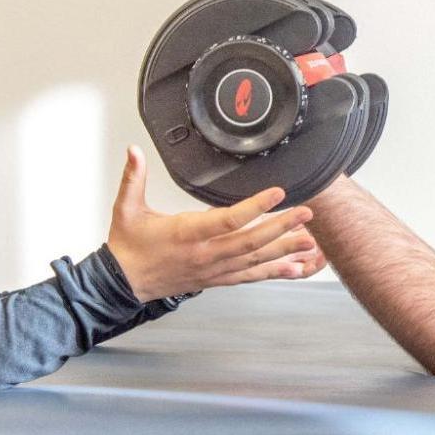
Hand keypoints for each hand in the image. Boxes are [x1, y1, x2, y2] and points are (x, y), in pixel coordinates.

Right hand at [107, 146, 326, 300]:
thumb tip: (133, 150)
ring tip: (311, 241)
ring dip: (285, 250)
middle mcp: (205, 255)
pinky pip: (250, 276)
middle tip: (306, 214)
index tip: (277, 193)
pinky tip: (295, 268)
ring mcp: (213, 269)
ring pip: (255, 260)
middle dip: (282, 227)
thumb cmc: (128, 247)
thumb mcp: (126, 208)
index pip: (226, 220)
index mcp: (185, 234)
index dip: (254, 207)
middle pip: (251, 242)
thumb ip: (133, 177)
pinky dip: (275, 272)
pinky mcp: (217, 279)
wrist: (123, 284)